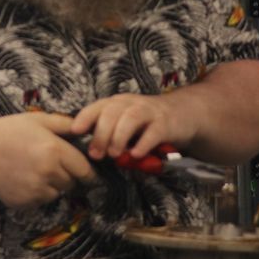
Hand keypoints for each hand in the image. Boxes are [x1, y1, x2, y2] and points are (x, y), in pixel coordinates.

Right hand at [0, 112, 92, 207]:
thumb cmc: (4, 132)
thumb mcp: (36, 120)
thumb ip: (65, 125)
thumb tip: (86, 132)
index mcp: (54, 150)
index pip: (84, 169)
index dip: (88, 171)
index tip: (88, 172)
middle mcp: (48, 172)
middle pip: (72, 182)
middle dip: (68, 175)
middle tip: (51, 164)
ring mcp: (36, 190)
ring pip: (57, 193)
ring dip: (53, 185)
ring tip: (33, 169)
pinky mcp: (24, 202)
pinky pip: (41, 201)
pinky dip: (37, 193)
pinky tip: (22, 179)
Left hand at [73, 93, 192, 162]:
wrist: (183, 114)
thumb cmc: (146, 123)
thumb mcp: (125, 123)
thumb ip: (108, 134)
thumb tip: (89, 152)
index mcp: (117, 103)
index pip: (97, 106)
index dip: (85, 117)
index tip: (75, 131)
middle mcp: (131, 103)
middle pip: (111, 112)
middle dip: (101, 134)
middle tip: (96, 155)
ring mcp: (149, 111)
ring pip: (130, 118)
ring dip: (119, 137)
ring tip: (114, 154)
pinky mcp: (165, 123)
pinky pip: (153, 132)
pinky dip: (143, 143)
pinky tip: (136, 155)